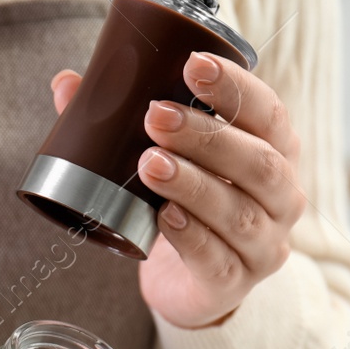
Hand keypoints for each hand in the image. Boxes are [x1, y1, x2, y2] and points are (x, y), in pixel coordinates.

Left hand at [50, 52, 304, 328]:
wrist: (187, 283)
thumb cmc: (184, 205)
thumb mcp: (166, 158)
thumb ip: (120, 122)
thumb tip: (67, 83)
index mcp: (274, 152)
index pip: (269, 112)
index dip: (235, 87)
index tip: (193, 64)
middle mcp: (282, 197)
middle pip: (259, 162)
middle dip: (206, 135)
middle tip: (154, 116)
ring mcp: (263, 245)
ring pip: (238, 212)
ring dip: (193, 184)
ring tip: (149, 164)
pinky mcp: (234, 284)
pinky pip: (217, 260)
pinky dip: (191, 237)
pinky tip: (164, 217)